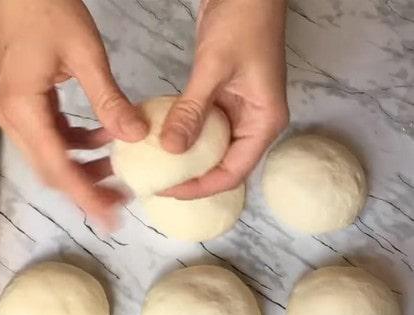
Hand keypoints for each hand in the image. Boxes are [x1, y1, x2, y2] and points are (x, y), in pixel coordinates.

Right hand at [0, 0, 146, 227]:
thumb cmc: (45, 8)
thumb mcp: (85, 54)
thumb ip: (109, 100)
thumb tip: (135, 135)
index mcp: (22, 109)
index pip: (56, 166)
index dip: (85, 195)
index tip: (110, 215)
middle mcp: (11, 117)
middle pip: (48, 169)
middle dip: (84, 188)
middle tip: (119, 200)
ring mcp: (12, 111)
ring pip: (48, 155)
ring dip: (81, 166)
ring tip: (116, 171)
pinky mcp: (20, 102)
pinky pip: (47, 135)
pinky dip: (73, 143)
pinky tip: (101, 139)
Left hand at [158, 0, 288, 198]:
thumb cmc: (243, 21)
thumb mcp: (214, 68)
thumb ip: (193, 110)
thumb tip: (172, 149)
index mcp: (264, 121)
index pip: (233, 172)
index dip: (200, 187)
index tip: (167, 191)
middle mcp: (254, 121)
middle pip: (222, 165)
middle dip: (190, 178)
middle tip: (154, 182)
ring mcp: (239, 110)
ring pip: (210, 147)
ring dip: (184, 158)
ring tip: (153, 166)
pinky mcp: (223, 97)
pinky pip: (202, 125)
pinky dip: (182, 133)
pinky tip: (158, 137)